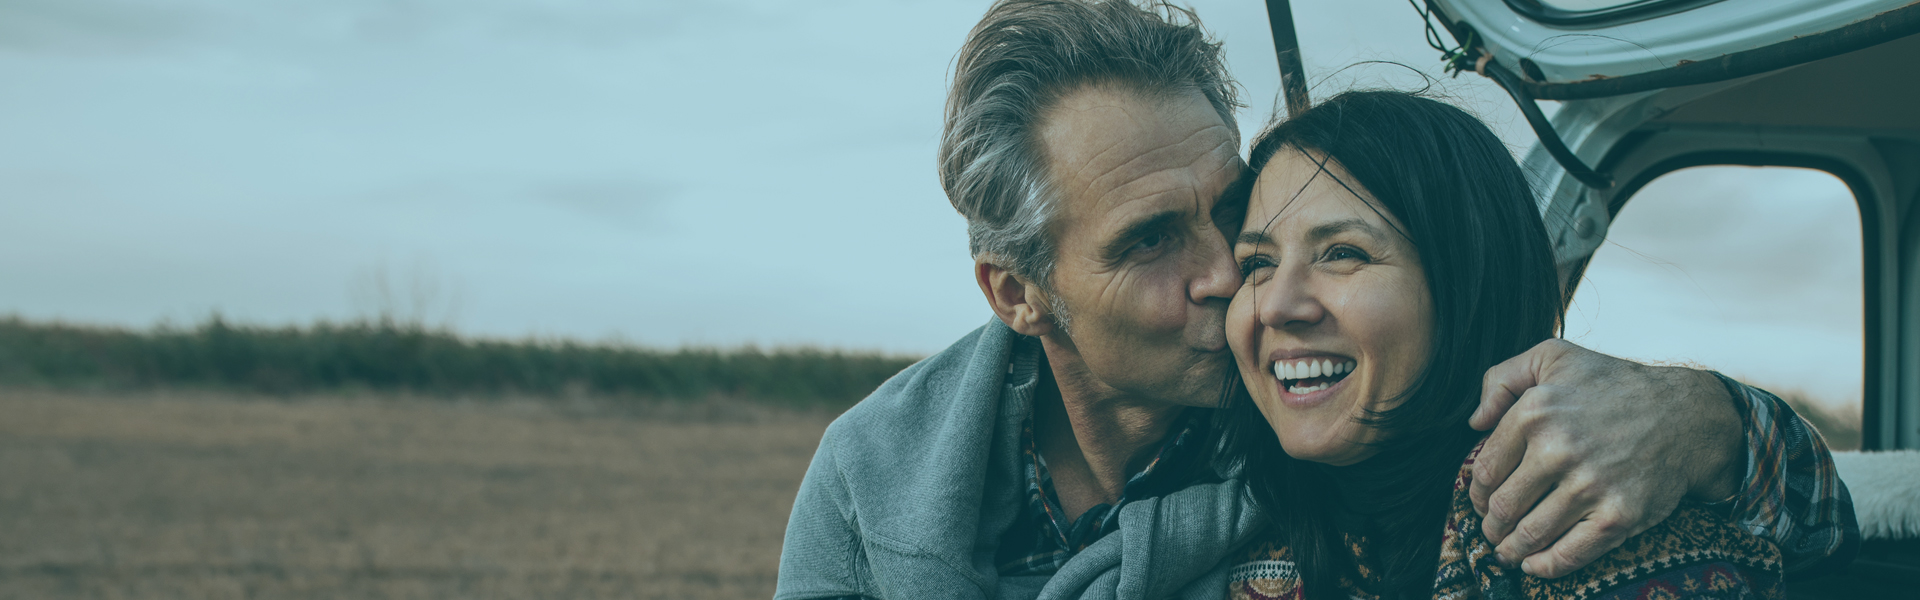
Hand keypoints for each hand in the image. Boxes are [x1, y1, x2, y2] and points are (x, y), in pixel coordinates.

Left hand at [1466, 339, 1743, 577]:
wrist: (1684, 414)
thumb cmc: (1613, 384)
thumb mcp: (1553, 357)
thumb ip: (1502, 378)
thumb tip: (1474, 422)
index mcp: (1535, 413)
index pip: (1486, 470)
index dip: (1477, 493)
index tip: (1481, 501)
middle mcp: (1558, 450)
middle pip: (1503, 507)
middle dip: (1491, 525)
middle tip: (1493, 530)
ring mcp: (1590, 486)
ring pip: (1531, 533)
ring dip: (1511, 549)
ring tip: (1507, 551)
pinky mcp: (1619, 515)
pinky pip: (1570, 552)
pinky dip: (1545, 566)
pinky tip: (1534, 565)